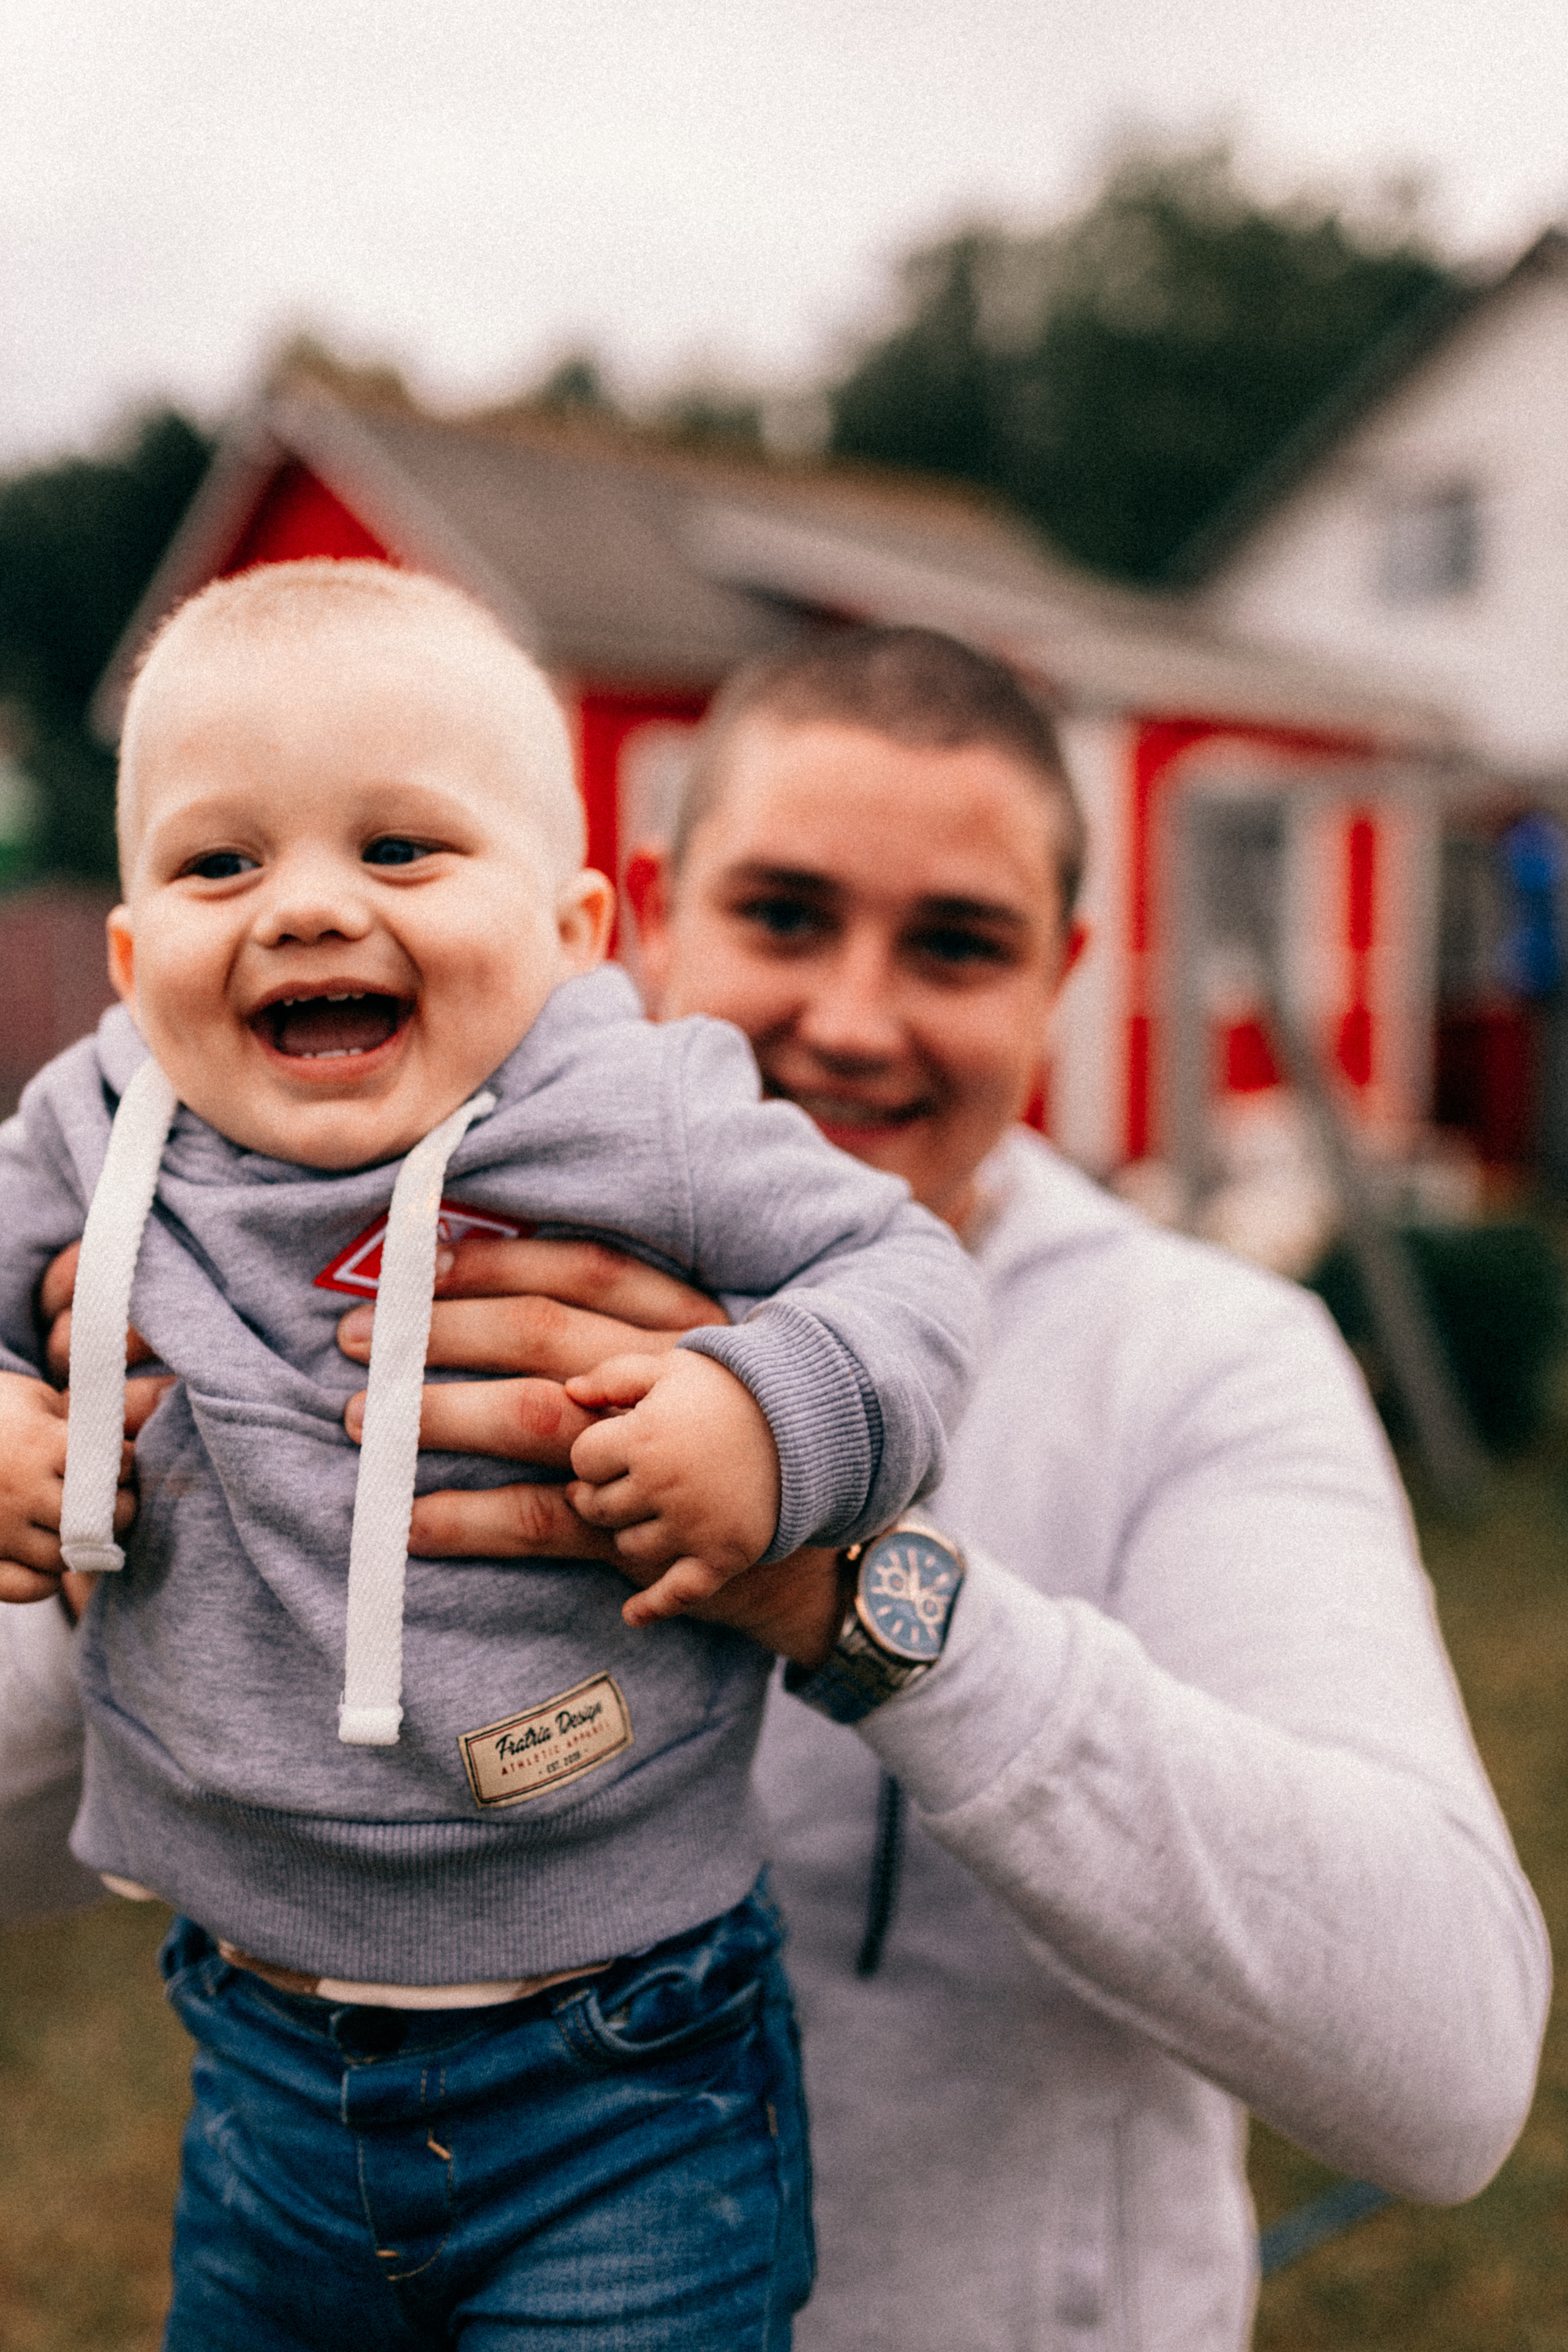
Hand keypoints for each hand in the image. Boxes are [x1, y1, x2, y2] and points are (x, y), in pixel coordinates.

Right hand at [38, 1243, 177, 1613]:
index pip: (114, 1465)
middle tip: (115, 1504)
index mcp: (41, 1443)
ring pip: (68, 1557)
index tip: (120, 1465)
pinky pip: (28, 1589)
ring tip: (87, 1531)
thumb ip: (67, 1418)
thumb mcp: (26, 1398)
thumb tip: (118, 1438)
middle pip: (101, 1517)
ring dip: (87, 1548)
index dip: (125, 1467)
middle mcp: (22, 1491)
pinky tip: (52, 1561)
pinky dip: (48, 1580)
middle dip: (119, 1511)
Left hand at [339, 1235, 727, 1558]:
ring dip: (441, 1417)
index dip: (494, 1262)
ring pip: (534, 1421)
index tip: (414, 1262)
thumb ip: (625, 1325)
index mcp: (681, 1325)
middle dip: (442, 1331)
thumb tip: (505, 1287)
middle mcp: (667, 1380)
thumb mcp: (700, 1364)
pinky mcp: (643, 1531)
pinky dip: (470, 1520)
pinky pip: (542, 1518)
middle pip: (542, 1336)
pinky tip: (410, 1520)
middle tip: (358, 1338)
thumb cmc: (734, 1440)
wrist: (812, 1547)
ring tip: (364, 1424)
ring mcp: (655, 1455)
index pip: (581, 1269)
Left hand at [565, 1351, 781, 1624]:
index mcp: (646, 1436)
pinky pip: (678, 1593)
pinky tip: (631, 1615)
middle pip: (599, 1507)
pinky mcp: (724, 1556)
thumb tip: (570, 1393)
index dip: (595, 1452)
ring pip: (631, 1546)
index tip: (616, 1444)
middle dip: (601, 1494)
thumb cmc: (734, 1388)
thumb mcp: (673, 1366)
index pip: (584, 1460)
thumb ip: (616, 1375)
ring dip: (631, 1532)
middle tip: (617, 1483)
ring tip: (651, 1509)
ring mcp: (695, 1526)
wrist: (810, 1420)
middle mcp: (665, 1486)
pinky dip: (652, 1607)